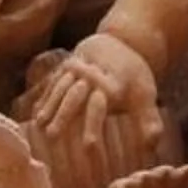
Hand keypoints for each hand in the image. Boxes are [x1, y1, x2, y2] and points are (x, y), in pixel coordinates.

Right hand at [20, 33, 161, 187]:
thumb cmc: (133, 76)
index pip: (100, 108)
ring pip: (60, 88)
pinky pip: (53, 81)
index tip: (88, 148)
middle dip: (63, 116)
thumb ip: (150, 121)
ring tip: (40, 125)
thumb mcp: (146, 95)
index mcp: (113, 84)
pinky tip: (35, 113)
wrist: (122, 40)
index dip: (93, 127)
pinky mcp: (66, 66)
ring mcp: (77, 68)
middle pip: (75, 97)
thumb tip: (152, 147)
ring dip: (49, 106)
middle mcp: (92, 75)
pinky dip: (44, 97)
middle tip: (53, 136)